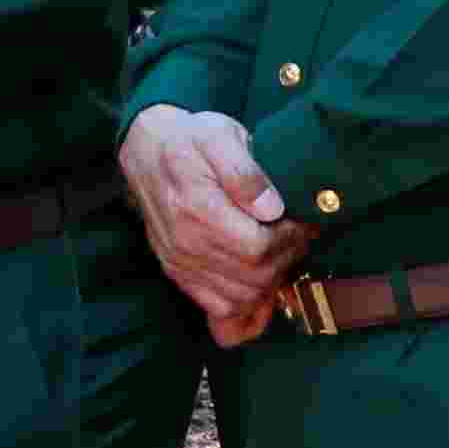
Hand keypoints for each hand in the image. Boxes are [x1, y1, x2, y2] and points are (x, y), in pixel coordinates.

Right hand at [121, 106, 312, 327]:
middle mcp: (185, 244)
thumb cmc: (190, 139)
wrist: (147, 150)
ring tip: (282, 255)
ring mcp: (180, 263)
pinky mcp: (179, 273)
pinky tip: (262, 294)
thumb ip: (244, 170)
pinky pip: (216, 310)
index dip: (290, 240)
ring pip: (239, 300)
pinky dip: (245, 311)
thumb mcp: (220, 135)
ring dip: (271, 285)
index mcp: (197, 209)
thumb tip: (272, 208)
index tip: (301, 222)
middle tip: (297, 237)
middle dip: (286, 261)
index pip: (258, 248)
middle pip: (252, 278)